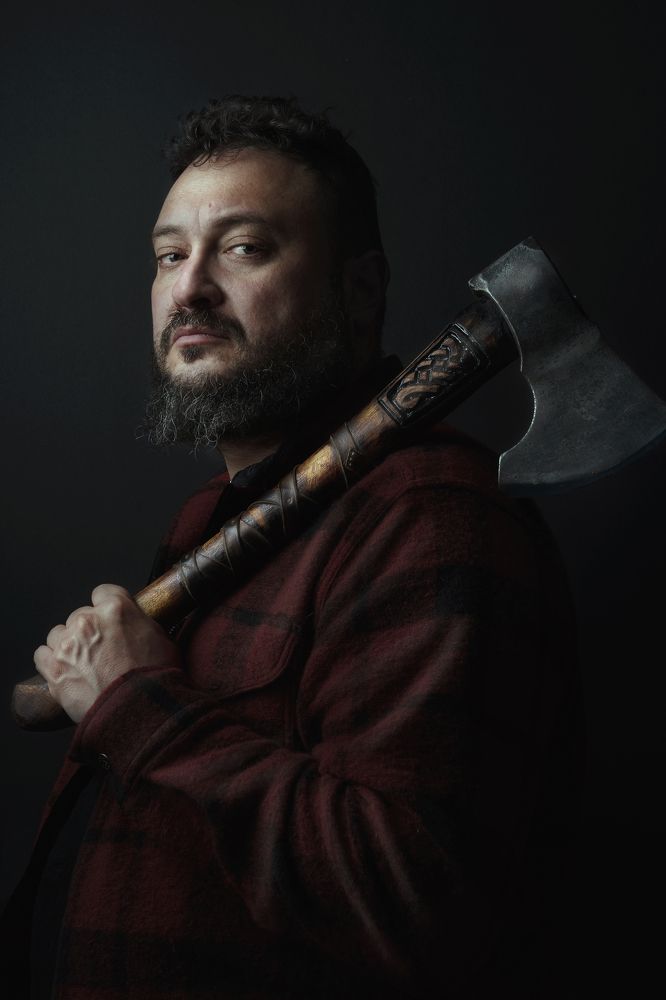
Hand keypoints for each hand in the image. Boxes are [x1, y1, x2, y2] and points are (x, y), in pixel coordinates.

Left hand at [33, 584, 180, 722]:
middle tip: (102, 650)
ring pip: (59, 633)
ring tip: (83, 663)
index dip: (107, 606)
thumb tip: (134, 622)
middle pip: (80, 615)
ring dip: (69, 645)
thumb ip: (140, 623)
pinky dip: (50, 660)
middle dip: (89, 630)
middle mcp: (88, 621)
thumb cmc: (154, 678)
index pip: (103, 592)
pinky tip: (65, 669)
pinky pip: (42, 654)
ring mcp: (67, 644)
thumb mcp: (161, 638)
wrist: (138, 710)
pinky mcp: (54, 668)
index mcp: (116, 608)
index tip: (110, 619)